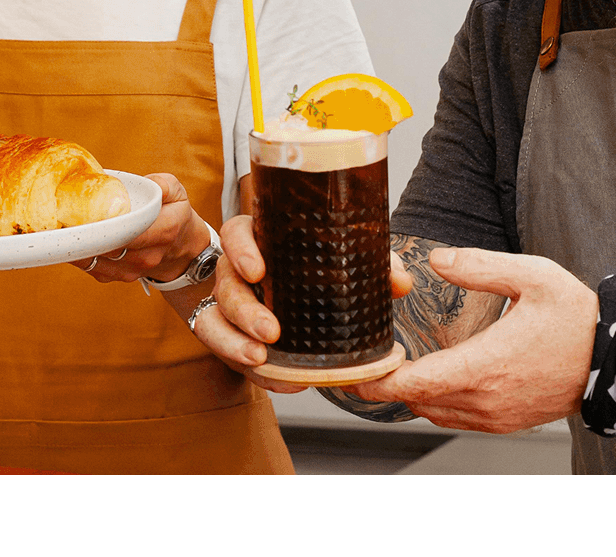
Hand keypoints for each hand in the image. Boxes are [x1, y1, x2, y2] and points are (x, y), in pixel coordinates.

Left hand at [72, 173, 205, 283]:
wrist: (181, 247)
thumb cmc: (174, 213)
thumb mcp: (176, 192)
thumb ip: (161, 184)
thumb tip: (137, 183)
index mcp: (164, 230)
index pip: (131, 230)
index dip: (105, 224)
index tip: (82, 213)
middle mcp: (148, 255)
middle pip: (108, 247)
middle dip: (84, 234)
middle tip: (62, 218)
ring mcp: (133, 270)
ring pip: (96, 260)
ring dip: (76, 246)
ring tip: (60, 227)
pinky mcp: (118, 276)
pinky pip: (92, 268)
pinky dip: (78, 255)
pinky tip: (68, 239)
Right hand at [195, 215, 413, 393]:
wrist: (286, 293)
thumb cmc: (313, 269)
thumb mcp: (340, 258)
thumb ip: (371, 263)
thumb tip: (400, 282)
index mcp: (258, 241)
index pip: (236, 234)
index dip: (241, 250)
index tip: (258, 270)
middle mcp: (236, 273)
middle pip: (227, 285)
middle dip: (245, 311)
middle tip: (271, 331)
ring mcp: (227, 307)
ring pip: (215, 322)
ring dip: (235, 344)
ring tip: (260, 359)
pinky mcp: (231, 340)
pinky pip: (231, 357)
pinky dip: (259, 373)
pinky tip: (284, 381)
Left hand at [345, 246, 596, 433]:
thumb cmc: (578, 318)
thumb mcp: (532, 276)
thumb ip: (479, 266)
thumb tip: (437, 259)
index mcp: (487, 365)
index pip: (416, 383)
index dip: (377, 381)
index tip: (351, 373)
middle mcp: (487, 399)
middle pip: (416, 400)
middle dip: (387, 383)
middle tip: (366, 358)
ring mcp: (496, 415)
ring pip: (433, 411)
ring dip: (413, 392)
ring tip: (397, 364)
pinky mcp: (505, 421)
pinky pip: (456, 418)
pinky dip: (436, 402)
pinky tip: (435, 378)